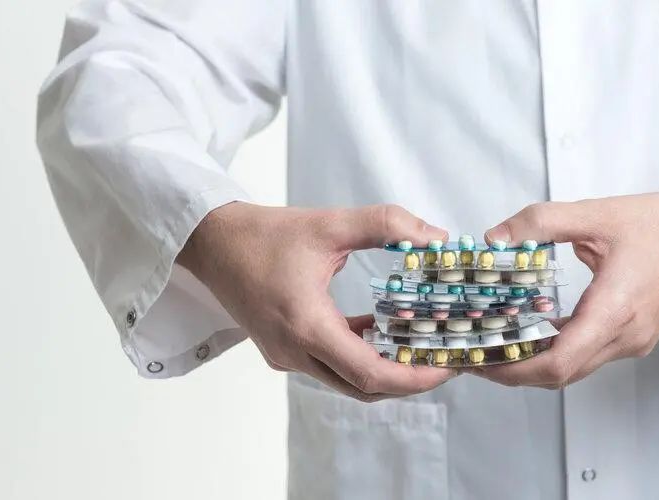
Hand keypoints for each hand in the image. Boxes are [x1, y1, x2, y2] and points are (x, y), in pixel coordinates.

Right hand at [178, 202, 457, 400]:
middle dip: (407, 380)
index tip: (446, 369)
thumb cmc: (264, 235)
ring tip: (417, 347)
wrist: (212, 243)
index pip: (370, 374)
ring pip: (345, 380)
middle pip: (362, 387)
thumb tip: (435, 236)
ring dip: (382, 369)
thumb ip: (385, 225)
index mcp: (307, 327)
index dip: (414, 378)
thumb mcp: (329, 224)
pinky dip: (356, 356)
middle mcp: (295, 352)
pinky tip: (375, 329)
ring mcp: (285, 356)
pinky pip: (327, 365)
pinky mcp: (280, 350)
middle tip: (442, 361)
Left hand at [474, 191, 658, 388]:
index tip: (481, 362)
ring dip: (531, 363)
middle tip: (475, 358)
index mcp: (615, 309)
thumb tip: (496, 239)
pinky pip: (585, 355)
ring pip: (573, 368)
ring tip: (493, 347)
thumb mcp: (594, 214)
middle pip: (560, 373)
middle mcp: (624, 334)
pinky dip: (553, 351)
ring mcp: (630, 340)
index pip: (560, 361)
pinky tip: (529, 333)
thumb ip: (540, 222)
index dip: (514, 368)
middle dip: (512, 370)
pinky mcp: (631, 336)